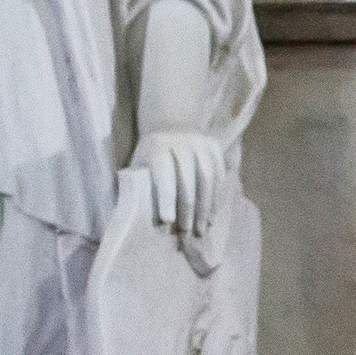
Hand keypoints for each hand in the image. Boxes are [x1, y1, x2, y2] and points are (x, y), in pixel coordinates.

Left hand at [127, 129, 225, 249]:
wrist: (171, 122)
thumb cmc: (150, 153)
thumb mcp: (140, 162)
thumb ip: (138, 183)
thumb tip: (136, 215)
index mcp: (157, 146)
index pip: (164, 173)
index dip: (166, 197)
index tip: (168, 221)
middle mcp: (182, 141)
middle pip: (189, 179)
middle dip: (188, 208)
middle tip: (188, 232)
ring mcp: (201, 143)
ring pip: (208, 178)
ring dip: (206, 206)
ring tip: (202, 228)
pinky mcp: (215, 147)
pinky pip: (219, 175)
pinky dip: (216, 197)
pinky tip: (212, 214)